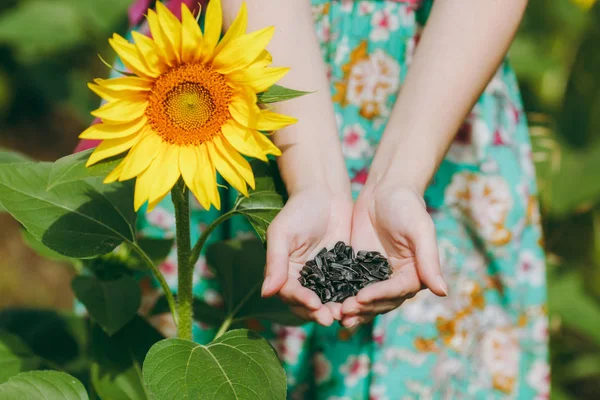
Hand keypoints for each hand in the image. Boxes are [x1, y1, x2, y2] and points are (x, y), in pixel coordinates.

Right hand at [261, 189, 352, 325]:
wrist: (325, 193)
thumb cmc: (299, 210)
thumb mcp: (283, 233)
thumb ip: (275, 262)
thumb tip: (266, 293)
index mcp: (285, 272)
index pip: (290, 293)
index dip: (301, 301)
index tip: (314, 305)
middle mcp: (304, 278)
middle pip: (309, 303)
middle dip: (319, 312)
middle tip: (332, 318)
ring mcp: (325, 276)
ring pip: (328, 300)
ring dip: (335, 309)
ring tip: (346, 314)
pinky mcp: (343, 271)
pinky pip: (346, 288)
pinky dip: (351, 297)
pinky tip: (360, 302)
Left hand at [340, 184, 447, 327]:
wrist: (384, 189)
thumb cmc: (407, 206)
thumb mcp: (420, 230)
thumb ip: (429, 260)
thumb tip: (443, 292)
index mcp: (414, 275)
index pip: (396, 291)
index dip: (379, 296)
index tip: (361, 298)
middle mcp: (395, 280)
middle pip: (379, 302)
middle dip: (362, 307)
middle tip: (343, 311)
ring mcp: (375, 276)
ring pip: (363, 300)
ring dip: (350, 309)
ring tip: (334, 314)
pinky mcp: (357, 269)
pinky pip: (348, 286)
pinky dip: (338, 295)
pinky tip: (324, 301)